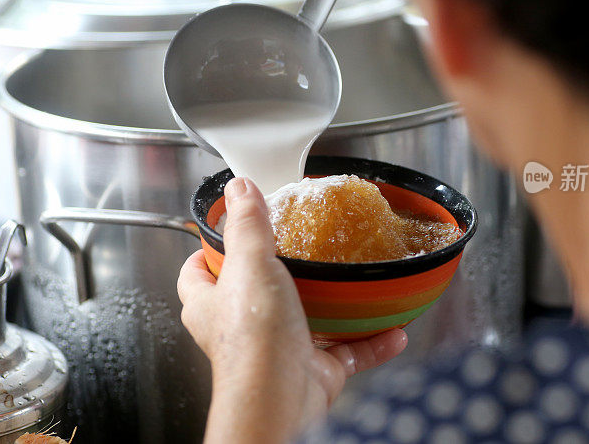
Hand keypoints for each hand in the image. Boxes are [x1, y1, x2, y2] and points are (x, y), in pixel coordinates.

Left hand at [177, 177, 407, 443]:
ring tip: (352, 281)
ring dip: (333, 305)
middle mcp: (241, 328)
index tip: (228, 231)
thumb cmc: (252, 340)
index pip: (196, 272)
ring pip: (307, 321)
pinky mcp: (313, 370)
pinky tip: (392, 326)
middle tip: (302, 248)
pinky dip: (371, 340)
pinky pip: (348, 351)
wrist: (281, 399)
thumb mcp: (250, 265)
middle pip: (253, 293)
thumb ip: (247, 225)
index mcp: (211, 303)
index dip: (207, 251)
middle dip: (279, 273)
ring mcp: (279, 349)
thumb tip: (239, 189)